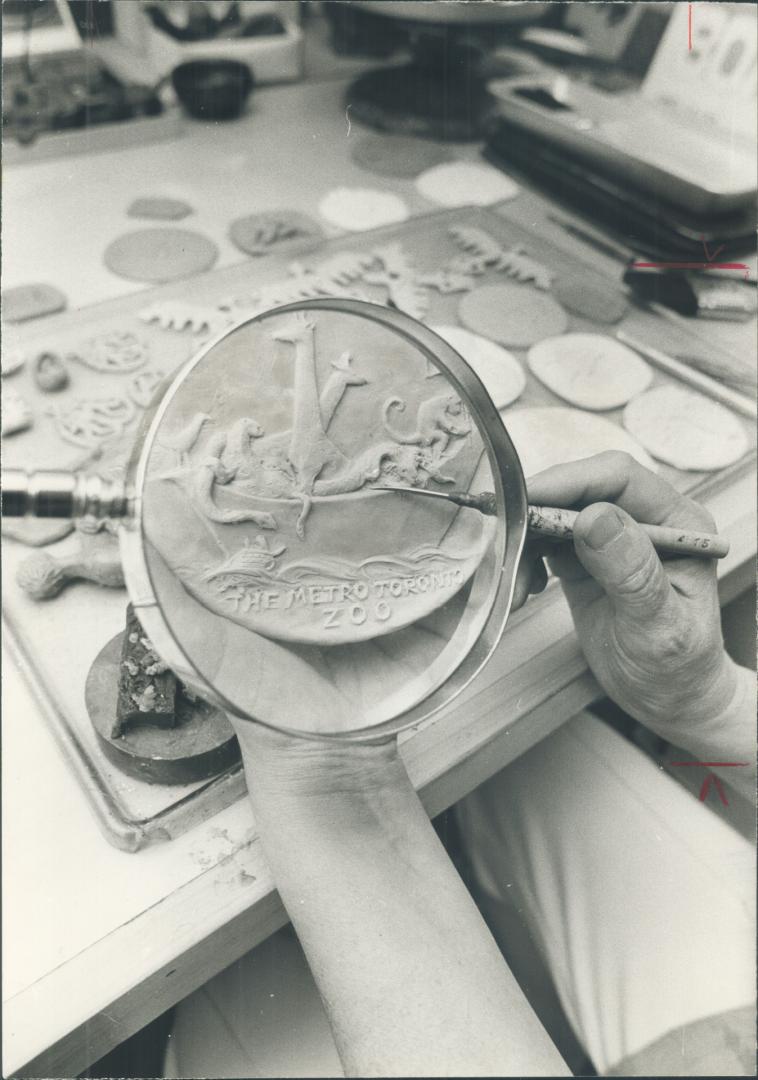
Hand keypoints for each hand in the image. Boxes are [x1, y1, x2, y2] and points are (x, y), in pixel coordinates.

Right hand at [526, 451, 736, 731]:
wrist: (670, 699)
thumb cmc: (678, 668)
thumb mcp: (659, 626)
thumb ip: (631, 572)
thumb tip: (594, 518)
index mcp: (677, 521)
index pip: (618, 479)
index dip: (569, 482)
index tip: (526, 502)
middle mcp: (645, 519)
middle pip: (580, 488)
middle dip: (538, 512)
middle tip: (504, 542)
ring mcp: (613, 536)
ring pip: (557, 512)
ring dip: (527, 540)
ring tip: (517, 583)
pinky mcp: (586, 557)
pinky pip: (546, 540)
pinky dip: (526, 558)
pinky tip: (526, 589)